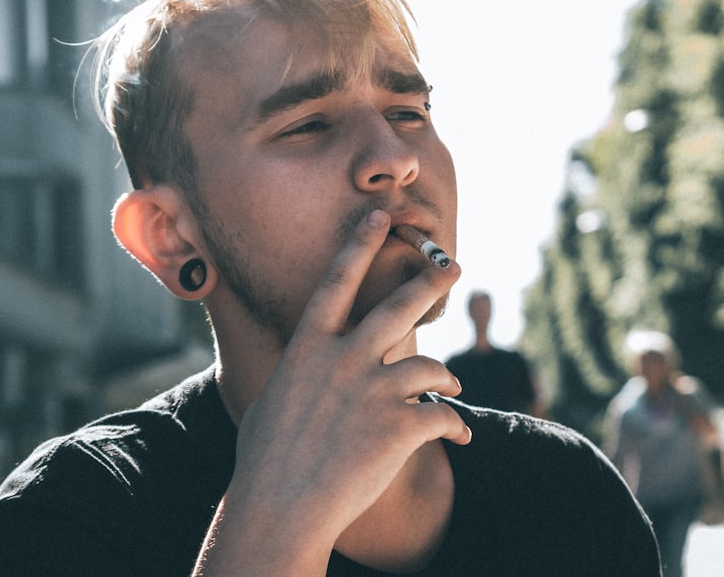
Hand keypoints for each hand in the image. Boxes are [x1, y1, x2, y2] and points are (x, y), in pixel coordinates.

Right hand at [195, 209, 468, 574]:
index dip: (359, 245)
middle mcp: (341, 360)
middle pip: (397, 307)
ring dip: (447, 377)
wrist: (278, 507)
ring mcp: (370, 392)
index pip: (336, 282)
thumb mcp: (271, 400)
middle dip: (429, 282)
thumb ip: (299, 374)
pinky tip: (459, 437)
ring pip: (429, 367)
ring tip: (454, 386)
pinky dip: (455, 427)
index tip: (379, 216)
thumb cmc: (264, 458)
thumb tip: (304, 365)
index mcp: (307, 348)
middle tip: (453, 265)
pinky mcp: (396, 428)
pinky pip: (441, 417)